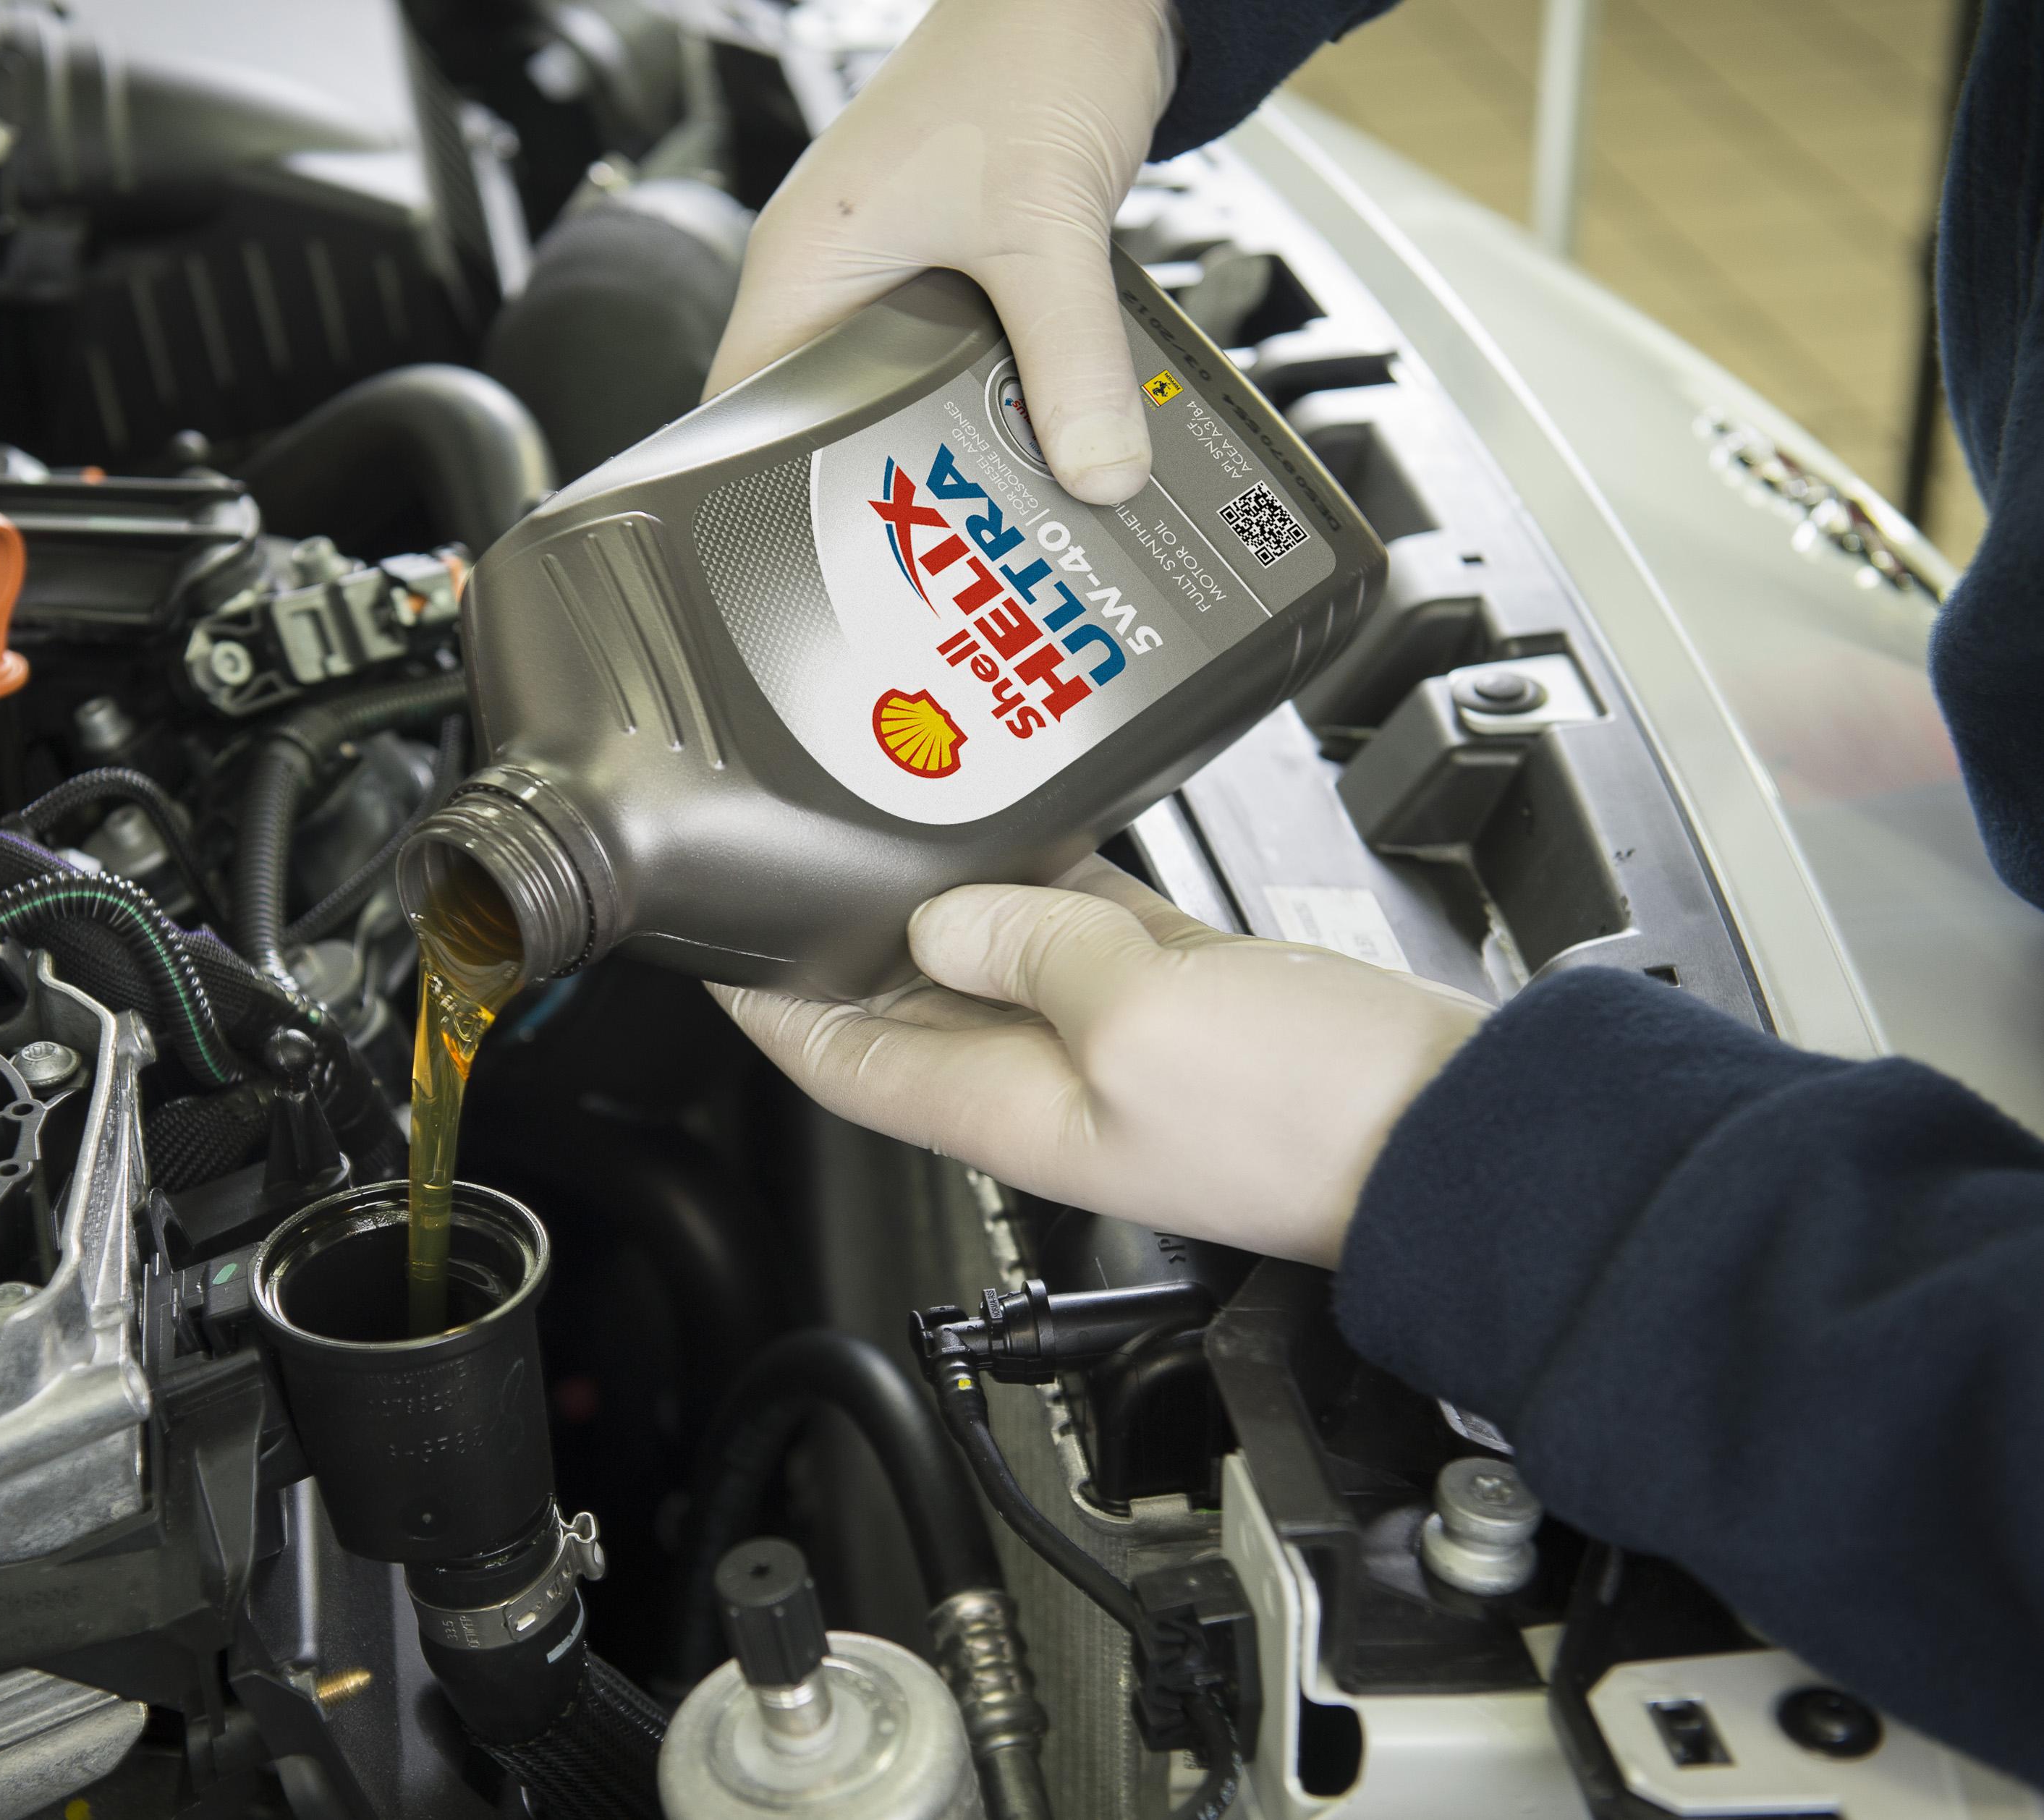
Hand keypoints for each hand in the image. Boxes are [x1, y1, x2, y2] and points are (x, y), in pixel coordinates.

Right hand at [704, 0, 1178, 504]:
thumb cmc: (1031, 53)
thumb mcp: (1049, 228)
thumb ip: (1073, 362)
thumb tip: (1096, 472)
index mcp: (804, 262)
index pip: (742, 415)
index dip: (771, 493)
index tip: (819, 558)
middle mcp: (830, 268)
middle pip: (824, 414)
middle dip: (876, 478)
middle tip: (926, 552)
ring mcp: (886, 263)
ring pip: (894, 388)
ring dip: (940, 434)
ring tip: (981, 506)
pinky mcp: (947, 258)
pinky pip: (950, 353)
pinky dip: (985, 389)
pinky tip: (1027, 429)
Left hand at [712, 858, 1490, 1264]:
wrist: (1460, 1135)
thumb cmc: (1317, 1122)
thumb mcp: (1145, 1017)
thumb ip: (1034, 951)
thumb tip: (950, 913)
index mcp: (1009, 1108)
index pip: (839, 1059)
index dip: (765, 1002)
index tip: (715, 934)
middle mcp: (1048, 1078)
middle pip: (905, 1000)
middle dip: (846, 928)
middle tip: (803, 835)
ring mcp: (1117, 1037)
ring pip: (992, 953)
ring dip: (946, 888)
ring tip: (902, 802)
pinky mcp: (1185, 994)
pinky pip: (1085, 927)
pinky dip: (1050, 872)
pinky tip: (1035, 814)